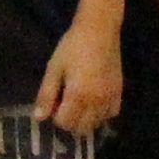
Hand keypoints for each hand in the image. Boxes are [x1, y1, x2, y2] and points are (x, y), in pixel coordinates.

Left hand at [32, 14, 124, 136]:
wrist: (99, 30)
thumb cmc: (72, 46)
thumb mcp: (54, 68)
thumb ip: (46, 95)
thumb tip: (39, 118)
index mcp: (78, 95)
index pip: (64, 123)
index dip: (55, 116)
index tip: (53, 103)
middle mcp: (96, 102)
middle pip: (81, 128)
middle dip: (69, 121)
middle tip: (64, 104)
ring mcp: (110, 98)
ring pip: (96, 123)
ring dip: (85, 119)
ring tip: (78, 103)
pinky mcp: (119, 92)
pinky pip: (111, 114)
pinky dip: (101, 114)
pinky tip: (94, 102)